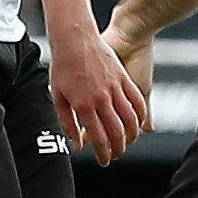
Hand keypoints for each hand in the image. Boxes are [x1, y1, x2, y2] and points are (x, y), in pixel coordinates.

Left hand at [50, 17, 148, 163]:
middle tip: (114, 155)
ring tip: (127, 142)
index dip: (103, 154)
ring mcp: (114, 88)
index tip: (103, 160)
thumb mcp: (58, 96)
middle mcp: (101, 98)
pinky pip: (137, 101)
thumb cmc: (63, 64)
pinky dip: (140, 115)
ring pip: (130, 120)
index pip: (98, 138)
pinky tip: (138, 123)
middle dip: (117, 149)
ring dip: (131, 136)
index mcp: (83, 105)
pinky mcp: (123, 78)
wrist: (75, 37)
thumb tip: (76, 143)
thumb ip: (67, 122)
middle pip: (116, 133)